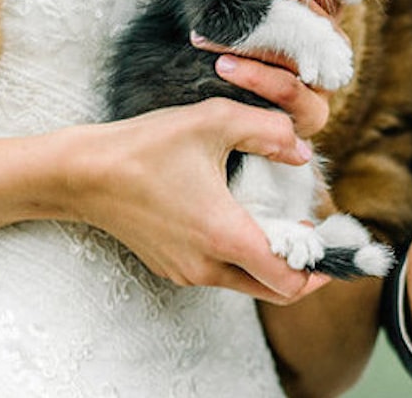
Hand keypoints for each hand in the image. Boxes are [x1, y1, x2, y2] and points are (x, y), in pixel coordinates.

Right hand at [61, 98, 327, 303]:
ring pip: (247, 283)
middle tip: (313, 239)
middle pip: (273, 290)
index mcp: (225, 236)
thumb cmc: (144, 146)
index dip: (320, 271)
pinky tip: (241, 220)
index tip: (331, 248)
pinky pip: (219, 273)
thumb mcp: (212, 120)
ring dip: (270, 262)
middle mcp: (207, 266)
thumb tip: (303, 150)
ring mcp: (186, 271)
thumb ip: (268, 131)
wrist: (81, 173)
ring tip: (281, 224)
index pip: (289, 282)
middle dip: (301, 270)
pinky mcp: (171, 266)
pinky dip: (241, 257)